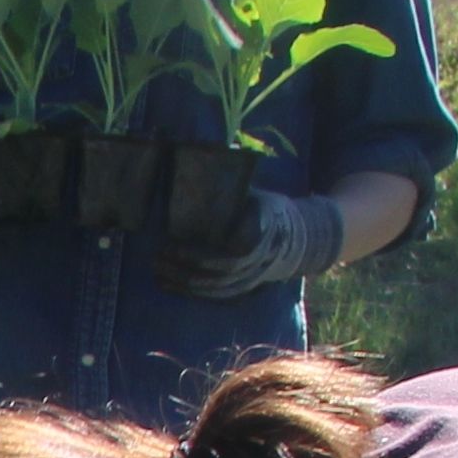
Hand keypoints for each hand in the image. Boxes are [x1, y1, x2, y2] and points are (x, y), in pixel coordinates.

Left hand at [164, 184, 346, 299]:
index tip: (171, 242)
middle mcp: (258, 263)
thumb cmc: (270, 211)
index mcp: (262, 237)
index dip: (198, 252)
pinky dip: (192, 293)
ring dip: (184, 283)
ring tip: (158, 272)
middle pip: (217, 272)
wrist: (299, 239)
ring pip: (215, 289)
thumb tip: (210, 160)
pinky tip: (170, 285)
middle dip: (184, 267)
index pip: (228, 250)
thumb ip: (235, 189)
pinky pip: (216, 297)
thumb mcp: (257, 196)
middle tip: (157, 255)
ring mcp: (252, 279)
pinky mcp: (244, 289)